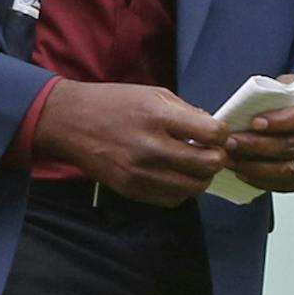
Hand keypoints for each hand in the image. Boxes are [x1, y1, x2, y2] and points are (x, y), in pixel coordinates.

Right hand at [32, 81, 230, 206]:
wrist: (71, 122)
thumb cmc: (115, 103)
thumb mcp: (154, 94)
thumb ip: (187, 112)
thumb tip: (214, 130)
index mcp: (158, 118)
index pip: (211, 134)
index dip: (222, 134)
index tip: (217, 133)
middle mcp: (150, 148)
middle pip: (207, 165)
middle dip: (218, 158)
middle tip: (212, 151)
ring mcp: (140, 173)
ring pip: (193, 188)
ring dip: (202, 177)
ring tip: (196, 164)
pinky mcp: (130, 190)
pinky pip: (171, 200)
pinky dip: (181, 190)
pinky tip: (176, 175)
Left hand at [223, 72, 293, 193]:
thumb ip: (282, 89)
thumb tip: (251, 102)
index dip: (278, 121)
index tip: (253, 122)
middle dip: (258, 146)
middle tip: (231, 142)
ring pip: (291, 171)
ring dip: (256, 167)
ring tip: (231, 159)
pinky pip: (290, 186)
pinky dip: (264, 180)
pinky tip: (244, 171)